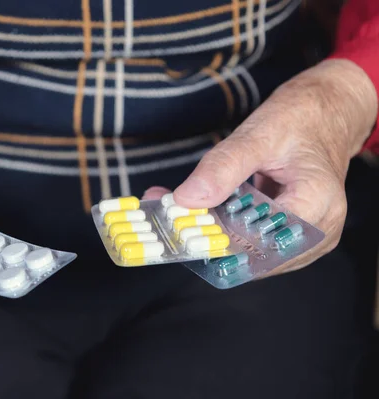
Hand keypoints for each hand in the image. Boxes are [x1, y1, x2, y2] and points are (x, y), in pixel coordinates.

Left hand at [145, 59, 377, 275]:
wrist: (326, 114)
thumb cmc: (300, 119)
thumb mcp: (258, 135)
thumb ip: (222, 168)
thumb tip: (186, 200)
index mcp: (317, 205)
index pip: (261, 244)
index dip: (219, 243)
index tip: (182, 229)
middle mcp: (319, 231)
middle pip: (255, 253)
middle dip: (211, 239)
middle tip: (171, 218)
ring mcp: (310, 237)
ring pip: (253, 252)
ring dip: (217, 235)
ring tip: (181, 212)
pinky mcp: (295, 235)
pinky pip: (258, 241)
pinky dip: (229, 229)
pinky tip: (205, 212)